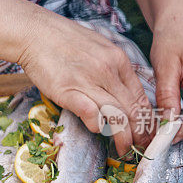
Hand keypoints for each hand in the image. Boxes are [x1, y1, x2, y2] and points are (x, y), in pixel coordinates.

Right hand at [18, 17, 153, 154]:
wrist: (35, 33)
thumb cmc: (63, 40)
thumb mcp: (99, 47)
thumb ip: (113, 67)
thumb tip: (122, 91)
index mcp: (118, 60)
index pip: (141, 96)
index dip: (146, 119)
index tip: (146, 133)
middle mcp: (108, 71)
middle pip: (132, 109)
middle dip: (139, 133)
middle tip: (139, 147)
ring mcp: (88, 81)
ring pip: (117, 115)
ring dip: (123, 137)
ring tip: (123, 149)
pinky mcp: (68, 91)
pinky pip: (91, 114)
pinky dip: (97, 126)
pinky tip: (97, 129)